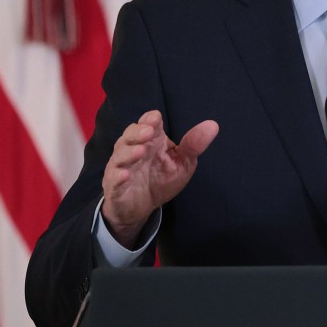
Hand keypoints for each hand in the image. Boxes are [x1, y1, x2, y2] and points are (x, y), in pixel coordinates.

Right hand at [101, 110, 218, 247]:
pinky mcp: (114, 186)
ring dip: (128, 152)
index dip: (149, 120)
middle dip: (137, 132)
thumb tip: (213, 125)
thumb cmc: (162, 179)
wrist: (142, 207)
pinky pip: (113, 179)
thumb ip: (194, 145)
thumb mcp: (183, 162)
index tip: (155, 119)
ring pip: (119, 154)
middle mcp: (133, 149)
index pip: (147, 123)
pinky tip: (124, 175)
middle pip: (130, 135)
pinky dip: (117, 176)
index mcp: (151, 141)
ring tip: (140, 152)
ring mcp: (121, 166)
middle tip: (148, 133)